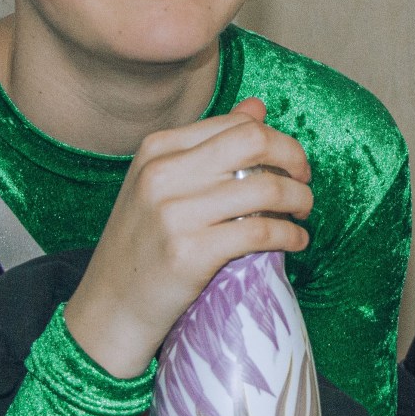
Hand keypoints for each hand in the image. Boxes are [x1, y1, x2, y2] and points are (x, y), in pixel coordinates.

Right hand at [64, 97, 311, 375]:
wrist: (109, 308)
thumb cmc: (143, 245)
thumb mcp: (163, 185)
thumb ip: (210, 146)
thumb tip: (257, 107)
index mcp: (156, 149)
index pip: (236, 124)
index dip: (277, 141)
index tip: (291, 164)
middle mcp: (162, 174)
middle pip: (254, 143)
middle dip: (294, 159)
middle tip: (304, 182)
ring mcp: (173, 214)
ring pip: (264, 189)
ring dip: (298, 200)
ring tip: (302, 213)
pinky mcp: (190, 253)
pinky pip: (261, 232)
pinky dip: (290, 235)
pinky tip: (296, 241)